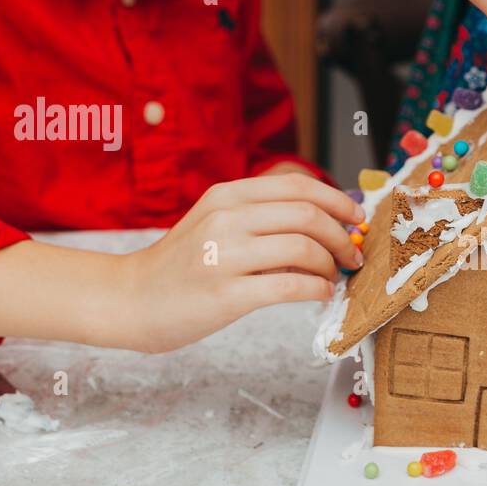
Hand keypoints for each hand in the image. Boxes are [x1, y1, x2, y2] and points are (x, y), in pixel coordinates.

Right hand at [122, 173, 364, 352]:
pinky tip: (319, 295)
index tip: (357, 219)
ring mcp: (224, 256)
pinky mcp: (226, 294)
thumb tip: (325, 221)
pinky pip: (290, 287)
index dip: (337, 200)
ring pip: (303, 249)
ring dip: (330, 266)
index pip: (297, 186)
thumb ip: (260, 215)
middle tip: (351, 256)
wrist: (130, 299)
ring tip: (332, 278)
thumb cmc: (181, 265)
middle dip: (341, 237)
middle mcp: (226, 218)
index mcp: (227, 195)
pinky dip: (316, 290)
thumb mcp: (214, 221)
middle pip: (307, 215)